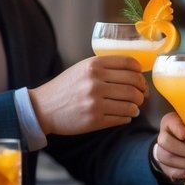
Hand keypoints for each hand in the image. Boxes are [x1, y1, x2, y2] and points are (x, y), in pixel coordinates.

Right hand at [29, 56, 146, 135]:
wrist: (43, 108)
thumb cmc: (66, 87)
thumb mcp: (82, 68)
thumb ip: (105, 67)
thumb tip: (134, 73)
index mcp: (93, 65)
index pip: (129, 64)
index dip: (139, 72)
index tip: (140, 78)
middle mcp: (95, 81)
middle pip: (133, 84)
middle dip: (142, 91)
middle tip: (142, 95)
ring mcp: (95, 102)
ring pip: (130, 103)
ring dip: (137, 106)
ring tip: (134, 107)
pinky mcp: (94, 120)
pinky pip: (122, 118)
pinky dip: (127, 117)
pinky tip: (125, 115)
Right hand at [152, 112, 184, 180]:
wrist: (184, 144)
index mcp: (169, 121)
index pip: (171, 123)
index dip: (181, 132)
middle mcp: (162, 135)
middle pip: (166, 142)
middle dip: (183, 150)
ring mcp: (161, 151)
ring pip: (167, 158)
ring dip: (184, 163)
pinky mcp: (164, 165)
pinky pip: (169, 170)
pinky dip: (181, 172)